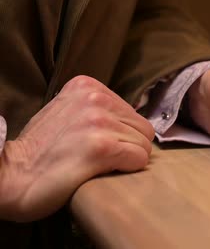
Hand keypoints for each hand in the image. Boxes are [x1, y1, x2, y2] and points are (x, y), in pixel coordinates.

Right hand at [0, 76, 153, 221]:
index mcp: (87, 86)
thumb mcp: (68, 112)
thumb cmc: (40, 150)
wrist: (11, 175)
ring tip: (96, 163)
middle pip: (143, 129)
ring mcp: (99, 121)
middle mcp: (95, 98)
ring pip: (143, 146)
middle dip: (128, 147)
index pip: (132, 113)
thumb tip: (130, 121)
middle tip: (99, 157)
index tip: (95, 143)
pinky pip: (139, 159)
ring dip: (126, 160)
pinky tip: (101, 170)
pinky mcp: (102, 147)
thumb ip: (97, 110)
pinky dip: (127, 170)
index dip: (121, 134)